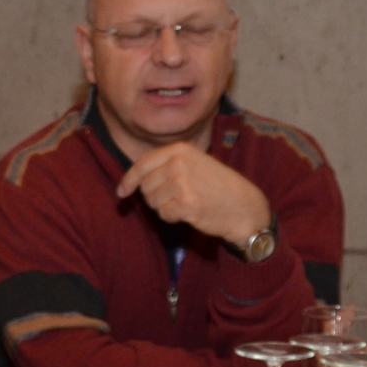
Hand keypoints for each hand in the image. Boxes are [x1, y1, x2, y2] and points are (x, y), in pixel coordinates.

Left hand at [117, 142, 271, 247]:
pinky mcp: (186, 202)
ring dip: (164, 208)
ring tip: (186, 203)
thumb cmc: (218, 187)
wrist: (244, 206)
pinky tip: (189, 213)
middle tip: (177, 199)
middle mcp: (179, 162)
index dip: (128, 180)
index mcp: (180, 149)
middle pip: (145, 186)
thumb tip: (132, 180)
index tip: (121, 192)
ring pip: (152, 201)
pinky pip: (163, 214)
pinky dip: (172, 217)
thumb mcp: (194, 164)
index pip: (142, 164)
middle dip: (154, 197)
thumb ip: (166, 165)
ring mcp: (182, 181)